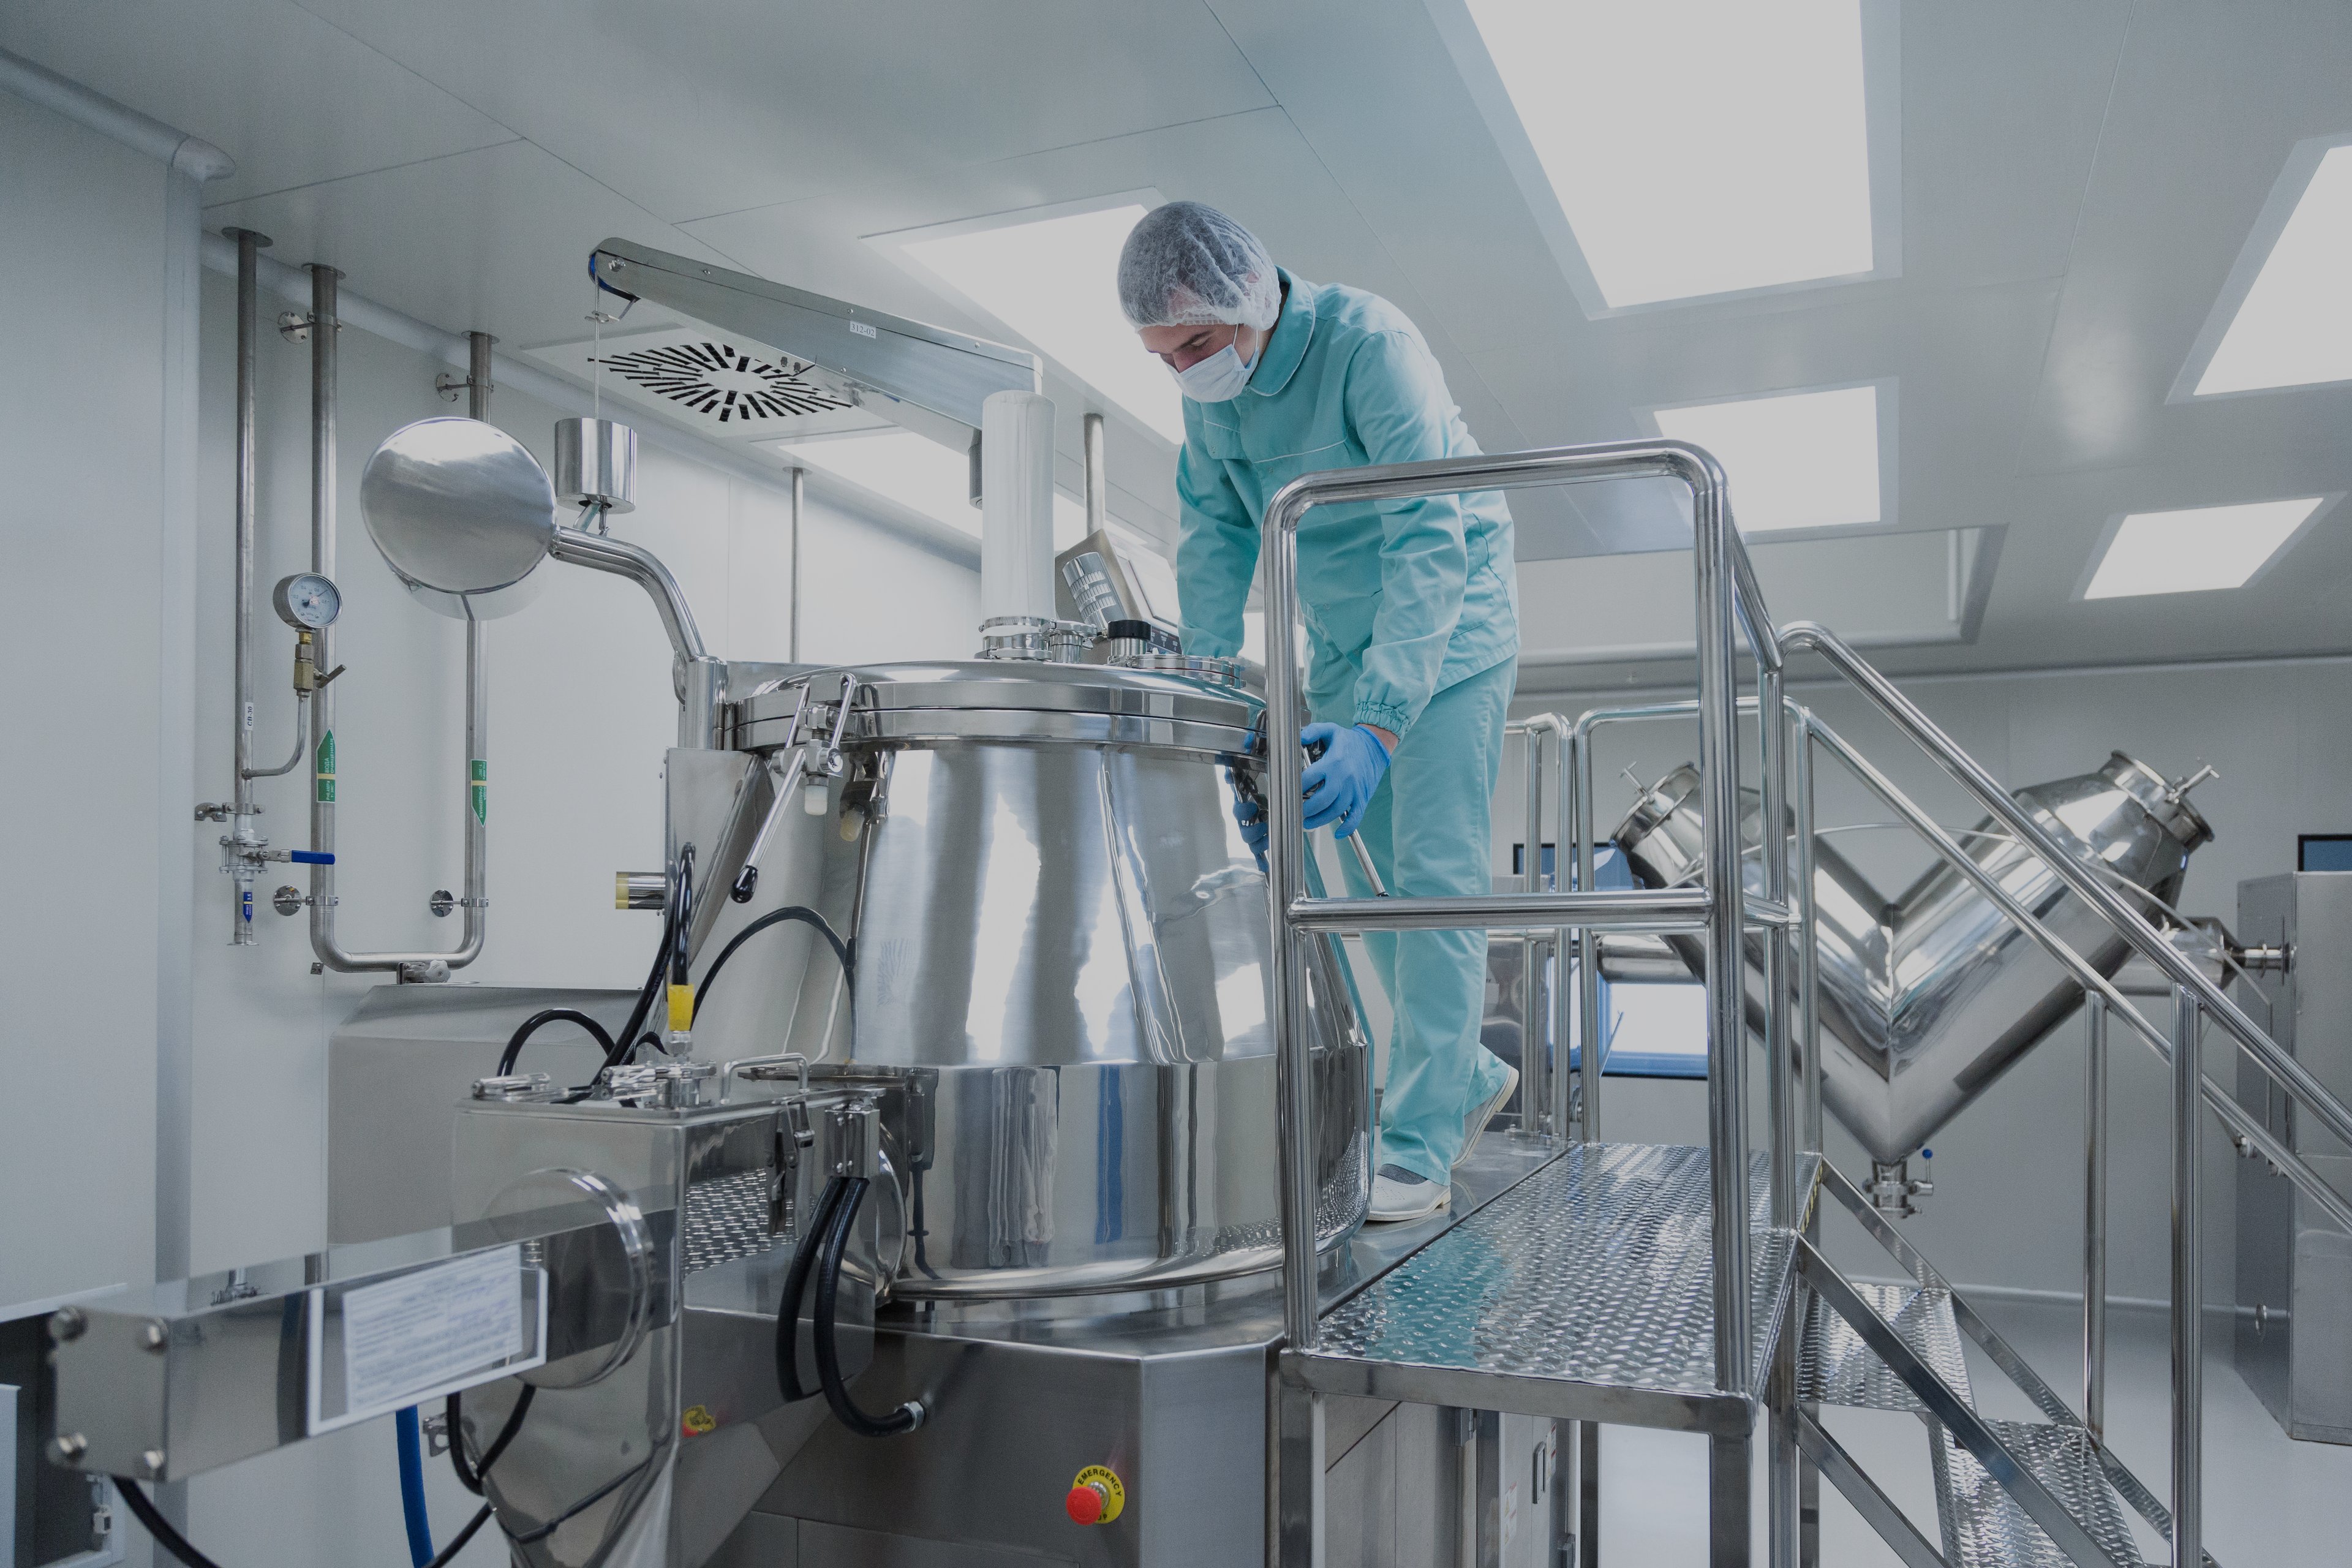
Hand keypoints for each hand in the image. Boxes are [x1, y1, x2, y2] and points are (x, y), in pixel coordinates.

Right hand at [1226, 767, 1269, 871]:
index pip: (1238, 812)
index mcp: (1243, 808)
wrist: (1272, 796)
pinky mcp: (1262, 840)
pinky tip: (1266, 867)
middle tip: (1264, 826)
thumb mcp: (1249, 779)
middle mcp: (1246, 823)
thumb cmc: (1259, 790)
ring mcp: (1254, 833)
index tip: (1253, 807)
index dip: (1243, 812)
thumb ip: (1235, 775)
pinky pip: (1260, 853)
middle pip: (1244, 833)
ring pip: (1252, 844)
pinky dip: (1262, 861)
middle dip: (1253, 831)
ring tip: (1271, 839)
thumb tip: (1228, 776)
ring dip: (1261, 844)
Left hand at [1300, 723, 1392, 837]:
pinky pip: (1356, 816)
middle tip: (1298, 812)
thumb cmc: (1349, 741)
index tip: (1288, 793)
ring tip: (1309, 823)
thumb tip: (1300, 737)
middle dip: (1307, 809)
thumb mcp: (1330, 730)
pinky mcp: (1362, 797)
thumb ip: (1313, 731)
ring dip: (1321, 820)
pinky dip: (1348, 827)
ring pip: (1336, 810)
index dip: (1297, 788)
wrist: (1374, 747)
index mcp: (1333, 762)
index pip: (1310, 779)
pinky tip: (1339, 833)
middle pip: (1323, 799)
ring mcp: (1354, 789)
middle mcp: (1344, 777)